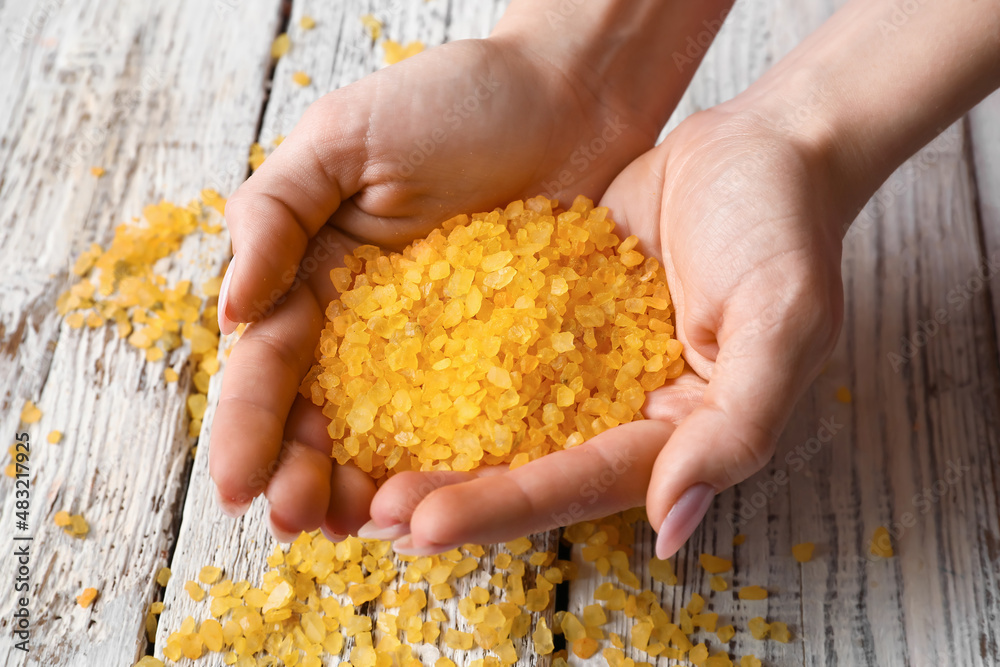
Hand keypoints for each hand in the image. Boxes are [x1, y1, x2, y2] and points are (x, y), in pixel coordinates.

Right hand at [209, 36, 664, 540]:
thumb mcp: (342, 139)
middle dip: (301, 474)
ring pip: (391, 437)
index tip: (235, 486)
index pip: (272, 365)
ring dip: (367, 489)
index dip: (248, 426)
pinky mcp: (506, 362)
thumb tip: (229, 312)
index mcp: (316, 281)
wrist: (567, 97)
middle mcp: (370, 330)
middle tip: (298, 523)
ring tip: (358, 529)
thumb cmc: (450, 101)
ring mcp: (438, 354)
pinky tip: (444, 503)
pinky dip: (454, 466)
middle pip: (324, 417)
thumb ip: (275, 215)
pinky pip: (476, 423)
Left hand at [368, 104, 845, 556]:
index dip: (506, 507)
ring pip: (498, 417)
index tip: (426, 524)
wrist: (758, 146)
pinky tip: (377, 377)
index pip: (582, 482)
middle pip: (527, 466)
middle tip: (366, 511)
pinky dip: (438, 366)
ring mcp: (583, 364)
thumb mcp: (783, 324)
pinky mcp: (553, 314)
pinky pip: (491, 347)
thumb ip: (736, 428)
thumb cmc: (786, 228)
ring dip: (429, 442)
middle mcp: (622, 411)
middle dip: (449, 492)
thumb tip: (671, 528)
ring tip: (352, 464)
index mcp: (676, 434)